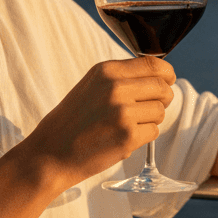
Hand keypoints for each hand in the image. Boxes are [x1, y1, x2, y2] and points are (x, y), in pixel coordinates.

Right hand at [18, 56, 176, 188]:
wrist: (49, 154)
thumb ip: (122, 78)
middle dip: (163, 99)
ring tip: (126, 126)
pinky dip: (143, 137)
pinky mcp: (127, 136)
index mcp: (107, 71)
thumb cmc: (72, 122)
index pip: (153, 64)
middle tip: (148, 109)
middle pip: (163, 88)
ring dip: (150, 120)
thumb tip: (158, 76)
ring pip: (160, 111)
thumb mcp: (92, 86)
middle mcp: (116, 87)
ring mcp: (122, 112)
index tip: (168, 81)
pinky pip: (154, 132)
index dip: (167, 74)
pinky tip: (122, 139)